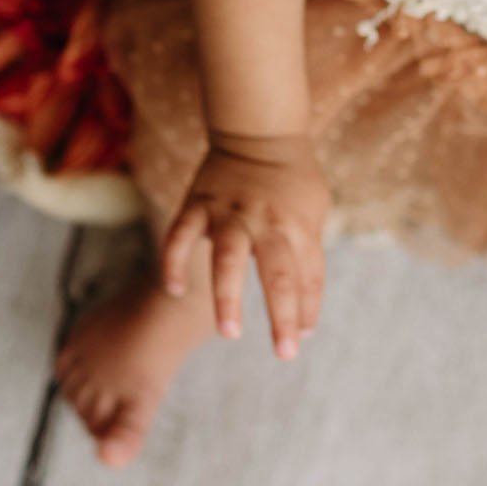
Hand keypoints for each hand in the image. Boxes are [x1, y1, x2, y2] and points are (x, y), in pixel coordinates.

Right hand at [161, 130, 330, 360]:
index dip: (308, 309)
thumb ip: (309, 258)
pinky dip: (174, 261)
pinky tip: (172, 289)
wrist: (260, 132)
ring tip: (230, 332)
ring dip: (228, 296)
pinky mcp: (198, 204)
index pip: (308, 276)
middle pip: (279, 273)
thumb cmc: (293, 181)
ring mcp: (230, 213)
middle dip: (283, 315)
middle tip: (285, 353)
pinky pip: (181, 235)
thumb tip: (307, 317)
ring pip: (228, 257)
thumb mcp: (313, 213)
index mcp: (298, 225)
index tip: (302, 338)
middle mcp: (267, 222)